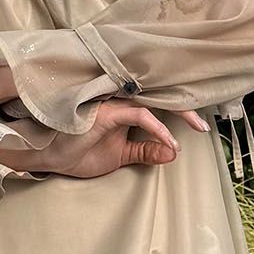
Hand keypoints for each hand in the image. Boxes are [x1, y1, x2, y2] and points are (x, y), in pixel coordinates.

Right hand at [1, 99, 210, 179]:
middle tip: (204, 126)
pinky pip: (139, 115)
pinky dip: (157, 129)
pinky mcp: (107, 110)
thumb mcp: (121, 155)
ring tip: (196, 127)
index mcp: (125, 107)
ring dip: (177, 114)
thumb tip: (173, 153)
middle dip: (185, 108)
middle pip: (161, 96)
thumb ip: (145, 151)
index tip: (200, 129)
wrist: (49, 156)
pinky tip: (169, 142)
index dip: (181, 112)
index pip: (159, 104)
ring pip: (154, 101)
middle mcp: (121, 100)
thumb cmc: (79, 150)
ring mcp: (113, 102)